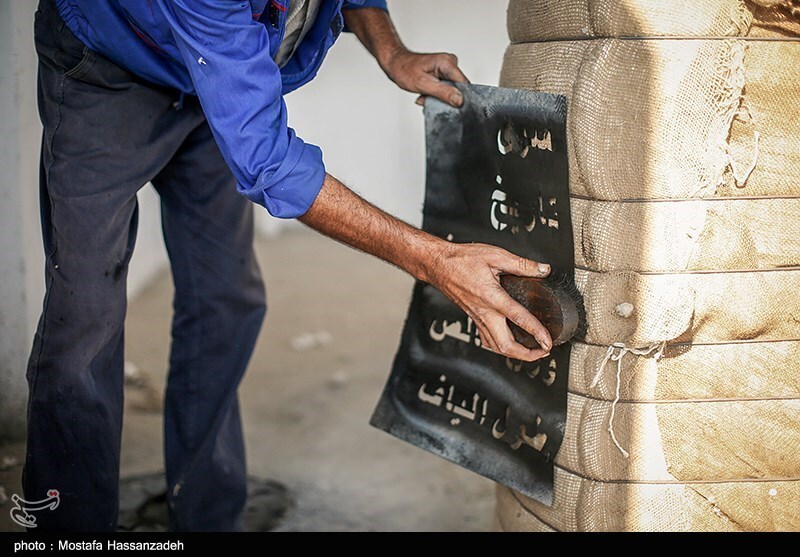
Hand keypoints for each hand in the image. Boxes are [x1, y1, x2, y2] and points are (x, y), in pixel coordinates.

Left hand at [382, 48, 469, 107]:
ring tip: (424, 95)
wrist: (395, 64)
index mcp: (448, 62)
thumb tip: (459, 100)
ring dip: (438, 97)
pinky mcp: (443, 73)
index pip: (464, 85)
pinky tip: (426, 94)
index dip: (458, 98)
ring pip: (451, 91)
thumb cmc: (404, 69)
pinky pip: (446, 89)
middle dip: (445, 98)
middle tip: (428, 98)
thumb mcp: (423, 84)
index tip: (446, 104)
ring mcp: (447, 68)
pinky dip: (436, 94)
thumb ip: (442, 93)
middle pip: (458, 89)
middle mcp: (450, 63)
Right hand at [425, 241, 553, 361]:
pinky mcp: (473, 318)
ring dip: (515, 354)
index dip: (536, 332)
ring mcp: (477, 317)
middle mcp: (484, 312)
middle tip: (543, 350)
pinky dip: (500, 347)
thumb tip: (542, 269)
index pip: (518, 319)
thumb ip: (521, 264)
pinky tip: (508, 344)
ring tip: (531, 352)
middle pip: (505, 345)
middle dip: (527, 354)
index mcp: (492, 297)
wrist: (438, 265)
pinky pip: (487, 339)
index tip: (548, 340)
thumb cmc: (461, 260)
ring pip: (495, 346)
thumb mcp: (495, 255)